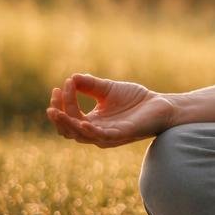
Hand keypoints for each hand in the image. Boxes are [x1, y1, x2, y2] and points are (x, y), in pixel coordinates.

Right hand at [46, 73, 176, 147]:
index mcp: (92, 122)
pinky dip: (90, 131)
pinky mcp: (122, 135)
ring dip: (67, 123)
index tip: (61, 85)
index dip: (62, 103)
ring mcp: (108, 136)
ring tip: (57, 111)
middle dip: (58, 116)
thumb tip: (71, 77)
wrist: (160, 104)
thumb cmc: (135, 99)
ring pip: (80, 135)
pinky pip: (102, 137)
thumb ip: (90, 85)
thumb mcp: (108, 89)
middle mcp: (97, 132)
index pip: (69, 117)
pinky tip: (82, 121)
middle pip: (68, 130)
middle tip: (54, 99)